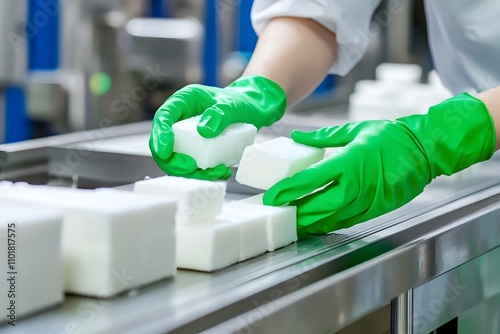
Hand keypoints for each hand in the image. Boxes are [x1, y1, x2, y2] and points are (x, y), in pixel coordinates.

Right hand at [149, 75, 285, 179]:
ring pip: (178, 159)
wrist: (252, 109)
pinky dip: (205, 173)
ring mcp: (188, 136)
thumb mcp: (233, 105)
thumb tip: (204, 131)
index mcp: (183, 101)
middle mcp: (181, 119)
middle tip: (192, 167)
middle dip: (174, 161)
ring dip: (192, 172)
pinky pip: (194, 165)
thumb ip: (220, 113)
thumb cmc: (240, 101)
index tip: (165, 151)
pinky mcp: (197, 149)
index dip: (160, 136)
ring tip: (216, 171)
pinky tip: (222, 171)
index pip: (163, 117)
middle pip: (165, 144)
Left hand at [264, 93, 495, 235]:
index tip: (272, 196)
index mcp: (350, 161)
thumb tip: (297, 137)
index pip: (311, 180)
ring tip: (291, 223)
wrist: (425, 150)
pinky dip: (329, 224)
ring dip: (310, 223)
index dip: (288, 190)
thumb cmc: (391, 137)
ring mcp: (367, 200)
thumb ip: (323, 136)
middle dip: (295, 213)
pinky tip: (316, 225)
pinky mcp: (376, 209)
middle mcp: (357, 185)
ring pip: (332, 218)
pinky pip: (347, 221)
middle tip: (276, 214)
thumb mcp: (355, 130)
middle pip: (318, 206)